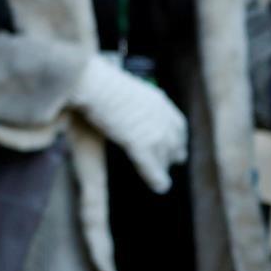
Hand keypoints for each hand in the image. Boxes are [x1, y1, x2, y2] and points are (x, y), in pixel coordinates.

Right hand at [70, 54, 187, 191]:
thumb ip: (123, 99)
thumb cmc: (96, 82)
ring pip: (165, 157)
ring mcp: (153, 131)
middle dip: (173, 154)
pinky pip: (153, 168)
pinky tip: (160, 188)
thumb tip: (107, 104)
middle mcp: (162, 116)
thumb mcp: (118, 87)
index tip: (175, 144)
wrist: (94, 84)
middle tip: (171, 164)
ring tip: (162, 180)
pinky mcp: (141, 145)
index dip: (176, 137)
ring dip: (163, 168)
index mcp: (157, 100)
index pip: (176, 123)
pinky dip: (158, 179)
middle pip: (175, 141)